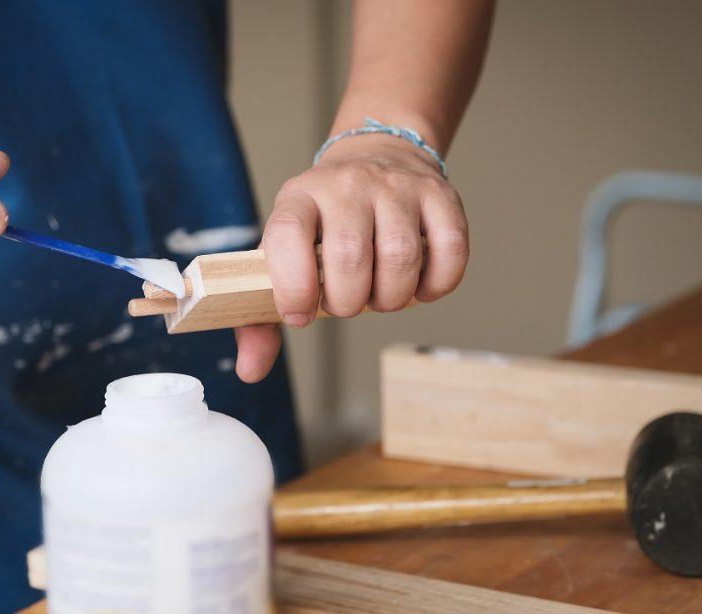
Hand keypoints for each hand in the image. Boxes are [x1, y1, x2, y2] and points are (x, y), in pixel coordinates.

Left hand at [234, 133, 468, 381]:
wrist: (376, 156)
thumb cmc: (325, 223)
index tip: (300, 313)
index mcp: (299, 198)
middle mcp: (347, 185)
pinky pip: (450, 251)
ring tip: (380, 294)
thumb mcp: (283, 253)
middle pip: (350, 256)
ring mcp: (396, 186)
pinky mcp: (439, 196)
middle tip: (347, 302)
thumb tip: (251, 369)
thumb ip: (259, 317)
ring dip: (392, 298)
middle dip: (349, 302)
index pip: (287, 235)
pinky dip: (436, 285)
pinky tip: (419, 284)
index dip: (293, 286)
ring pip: (401, 257)